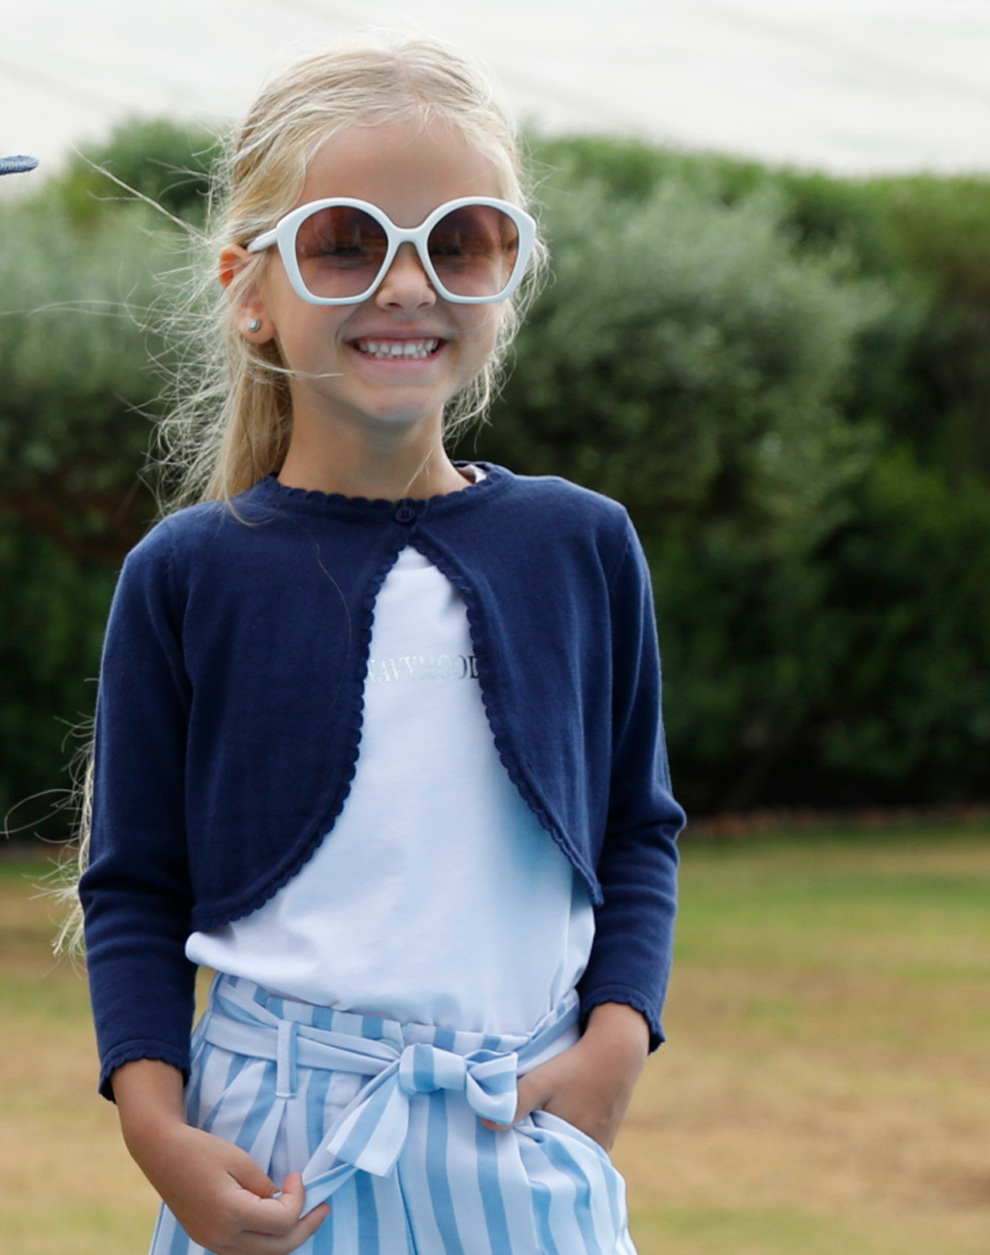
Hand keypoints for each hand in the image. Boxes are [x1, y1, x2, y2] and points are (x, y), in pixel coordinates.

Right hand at [112, 1060, 329, 1254]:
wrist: (162, 1153)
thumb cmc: (202, 1150)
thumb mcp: (240, 1162)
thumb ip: (264, 1188)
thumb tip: (283, 1204)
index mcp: (230, 1214)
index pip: (282, 1222)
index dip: (299, 1199)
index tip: (297, 1176)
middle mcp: (221, 1237)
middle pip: (277, 1249)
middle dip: (305, 1228)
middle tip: (322, 1208)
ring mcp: (212, 1243)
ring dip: (287, 1239)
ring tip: (305, 1217)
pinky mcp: (207, 1240)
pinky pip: (245, 1251)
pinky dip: (266, 1240)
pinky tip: (276, 1222)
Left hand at [484, 1002, 649, 1150]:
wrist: (616, 1052)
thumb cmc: (576, 1067)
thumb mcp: (542, 1081)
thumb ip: (516, 1102)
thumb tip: (485, 1126)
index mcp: (572, 1145)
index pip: (539, 1163)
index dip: (521, 1156)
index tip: (505, 1147)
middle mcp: (589, 1152)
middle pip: (554, 1161)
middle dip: (536, 1154)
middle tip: (516, 1140)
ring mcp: (599, 1147)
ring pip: (567, 1154)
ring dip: (552, 1146)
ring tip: (535, 1131)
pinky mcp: (605, 1139)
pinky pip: (580, 1149)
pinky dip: (567, 1141)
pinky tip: (556, 1125)